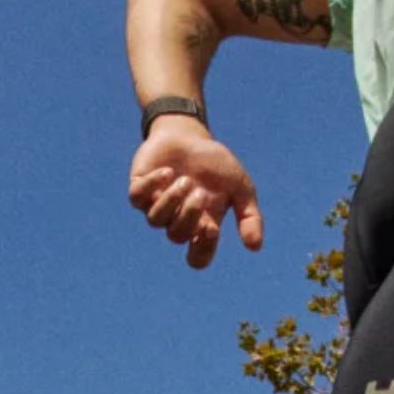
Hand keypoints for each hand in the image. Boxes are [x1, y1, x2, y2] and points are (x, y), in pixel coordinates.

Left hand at [127, 115, 264, 269]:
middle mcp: (177, 219)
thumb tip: (255, 248)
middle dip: (190, 215)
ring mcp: (156, 205)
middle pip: (176, 236)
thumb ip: (249, 216)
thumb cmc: (215, 164)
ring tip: (185, 180)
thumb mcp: (241, 187)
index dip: (202, 249)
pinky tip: (167, 172)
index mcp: (202, 225)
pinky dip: (152, 185)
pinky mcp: (139, 188)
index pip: (197, 257)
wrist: (190, 136)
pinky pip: (137, 198)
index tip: (212, 228)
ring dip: (171, 201)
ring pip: (155, 220)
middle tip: (201, 192)